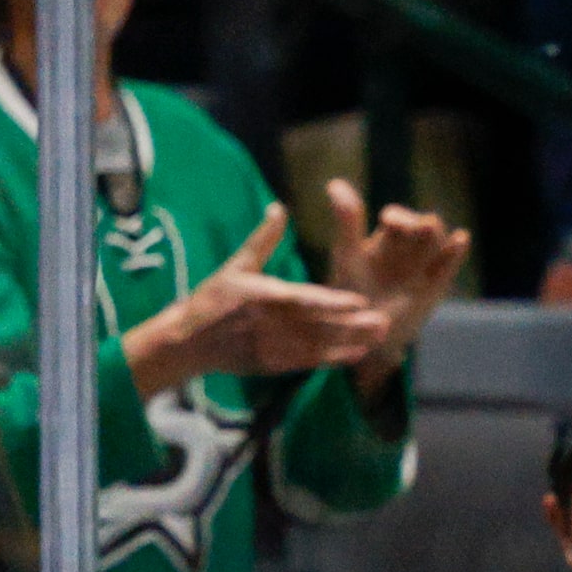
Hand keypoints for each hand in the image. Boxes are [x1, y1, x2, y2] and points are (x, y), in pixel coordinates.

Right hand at [124, 205, 389, 392]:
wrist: (187, 342)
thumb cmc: (211, 299)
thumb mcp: (235, 266)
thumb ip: (263, 240)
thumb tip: (280, 208)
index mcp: (262, 297)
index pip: (302, 300)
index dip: (331, 302)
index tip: (358, 300)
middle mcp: (269, 325)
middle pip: (317, 326)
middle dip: (351, 325)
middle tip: (383, 320)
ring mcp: (271, 347)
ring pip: (317, 346)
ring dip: (349, 343)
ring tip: (379, 336)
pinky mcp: (271, 364)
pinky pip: (307, 362)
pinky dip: (332, 359)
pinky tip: (357, 354)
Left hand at [325, 179, 470, 389]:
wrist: (366, 334)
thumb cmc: (351, 293)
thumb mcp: (347, 258)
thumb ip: (346, 224)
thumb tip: (334, 182)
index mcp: (385, 239)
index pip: (395, 219)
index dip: (396, 217)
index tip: (387, 219)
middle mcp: (408, 247)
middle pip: (420, 227)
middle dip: (420, 226)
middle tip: (419, 227)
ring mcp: (424, 264)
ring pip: (436, 242)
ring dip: (436, 235)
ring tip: (432, 230)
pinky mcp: (437, 283)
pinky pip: (448, 264)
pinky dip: (455, 251)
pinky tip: (460, 239)